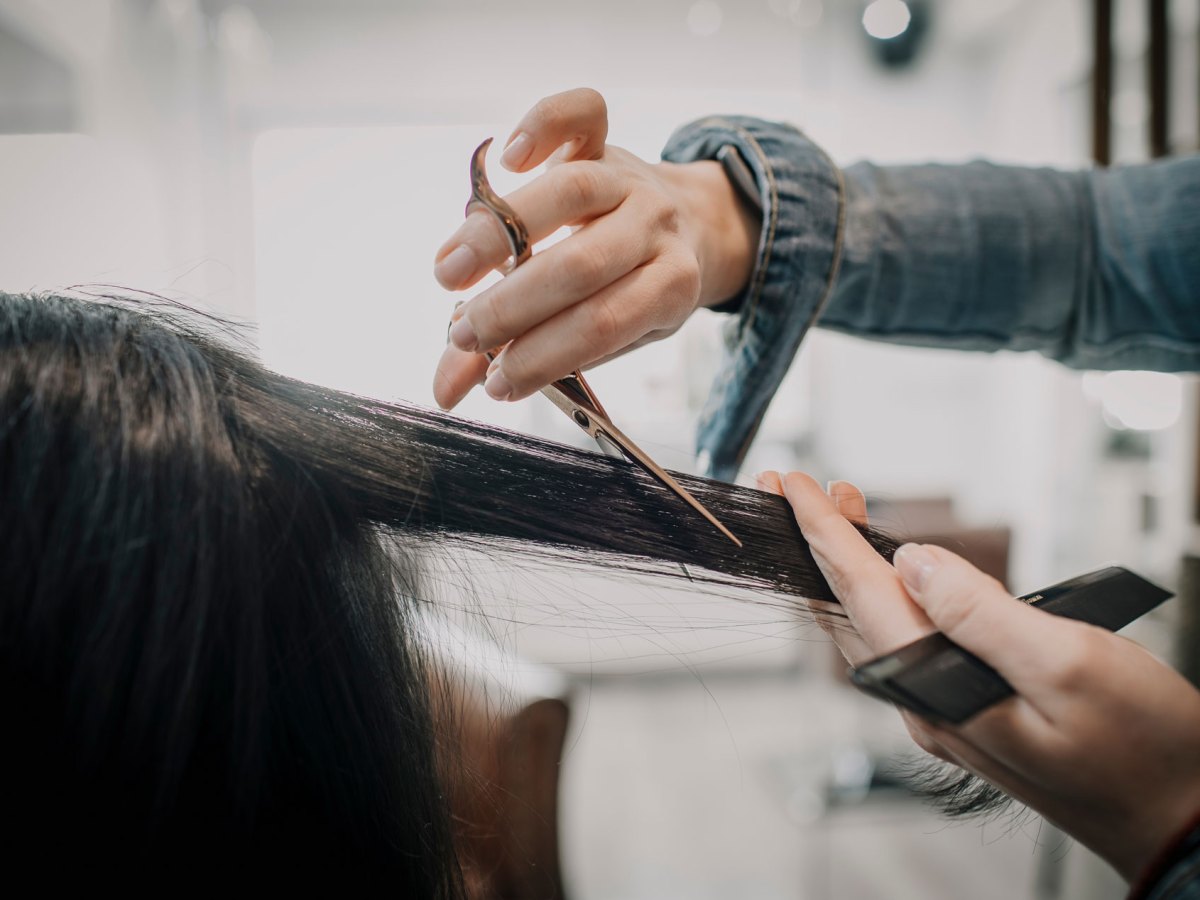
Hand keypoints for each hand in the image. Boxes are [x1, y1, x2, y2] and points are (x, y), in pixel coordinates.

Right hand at [432, 88, 760, 409]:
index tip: (496, 382)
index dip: (544, 355)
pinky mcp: (604, 139)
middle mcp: (655, 227)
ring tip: (448, 274)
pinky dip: (542, 125)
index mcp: (669, 286)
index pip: (603, 325)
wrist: (687, 226)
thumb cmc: (629, 291)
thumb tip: (445, 392)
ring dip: (496, 238)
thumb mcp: (600, 335)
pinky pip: (582, 112)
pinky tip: (505, 158)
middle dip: (512, 308)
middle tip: (463, 335)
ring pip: (568, 194)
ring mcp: (630, 177)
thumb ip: (524, 357)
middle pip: (582, 265)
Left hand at [760, 470, 1199, 882]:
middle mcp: (925, 703)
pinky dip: (886, 593)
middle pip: (848, 607)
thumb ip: (980, 611)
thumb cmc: (1141, 752)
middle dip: (819, 542)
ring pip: (872, 624)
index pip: (858, 592)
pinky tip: (896, 574)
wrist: (1179, 822)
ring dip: (849, 564)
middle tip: (799, 487)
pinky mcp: (966, 709)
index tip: (791, 485)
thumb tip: (911, 563)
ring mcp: (942, 709)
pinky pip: (903, 640)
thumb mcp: (1068, 665)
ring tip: (840, 512)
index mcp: (938, 688)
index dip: (820, 531)